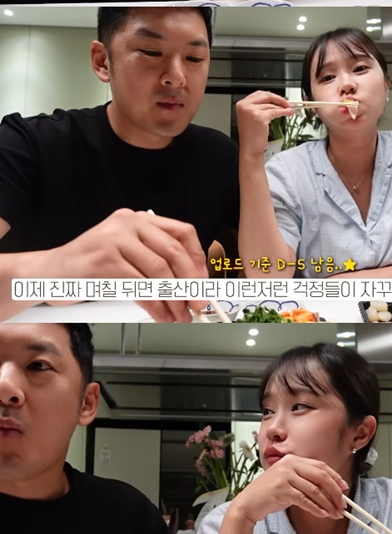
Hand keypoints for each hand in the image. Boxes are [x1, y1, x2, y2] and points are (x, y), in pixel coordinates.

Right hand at [43, 210, 208, 322]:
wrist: (47, 273)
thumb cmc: (87, 266)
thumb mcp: (122, 251)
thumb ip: (151, 259)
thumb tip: (188, 285)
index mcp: (136, 218)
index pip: (180, 231)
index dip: (196, 258)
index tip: (202, 281)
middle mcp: (127, 224)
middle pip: (173, 252)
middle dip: (190, 283)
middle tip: (197, 303)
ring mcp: (115, 241)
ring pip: (158, 272)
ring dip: (173, 299)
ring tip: (179, 315)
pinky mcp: (104, 263)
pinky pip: (139, 287)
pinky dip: (154, 305)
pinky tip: (160, 315)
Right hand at [232, 454, 348, 524]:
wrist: (249, 502)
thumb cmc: (270, 494)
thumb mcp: (289, 482)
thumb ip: (305, 481)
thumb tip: (330, 492)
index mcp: (293, 459)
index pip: (320, 466)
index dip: (334, 477)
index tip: (344, 488)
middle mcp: (289, 464)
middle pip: (320, 476)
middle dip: (334, 491)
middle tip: (343, 504)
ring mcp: (285, 475)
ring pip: (314, 490)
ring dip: (327, 503)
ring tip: (335, 513)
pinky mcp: (281, 489)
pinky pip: (304, 499)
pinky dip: (316, 508)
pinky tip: (323, 514)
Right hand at [236, 90, 294, 156]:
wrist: (249, 148)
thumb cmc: (250, 136)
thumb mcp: (251, 117)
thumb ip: (260, 107)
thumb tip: (275, 101)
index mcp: (241, 104)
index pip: (259, 94)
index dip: (271, 95)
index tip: (278, 98)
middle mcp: (245, 106)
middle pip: (266, 96)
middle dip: (278, 99)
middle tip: (286, 103)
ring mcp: (252, 111)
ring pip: (271, 105)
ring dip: (282, 107)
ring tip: (288, 109)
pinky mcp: (259, 117)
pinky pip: (275, 112)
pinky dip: (283, 112)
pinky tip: (288, 112)